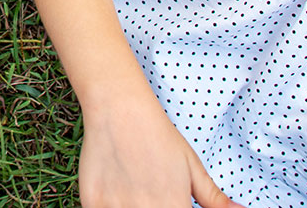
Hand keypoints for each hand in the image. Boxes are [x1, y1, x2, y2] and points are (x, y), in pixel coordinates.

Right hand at [80, 97, 241, 207]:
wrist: (121, 109)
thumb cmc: (159, 137)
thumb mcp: (192, 168)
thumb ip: (214, 199)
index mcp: (173, 207)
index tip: (166, 203)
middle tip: (150, 195)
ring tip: (134, 193)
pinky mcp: (92, 202)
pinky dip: (108, 206)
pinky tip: (115, 193)